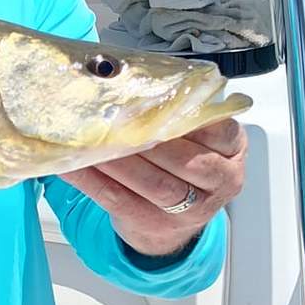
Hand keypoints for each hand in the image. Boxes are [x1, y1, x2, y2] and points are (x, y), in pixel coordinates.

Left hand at [65, 118, 246, 257]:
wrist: (170, 221)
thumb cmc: (179, 164)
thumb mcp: (194, 137)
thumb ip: (178, 114)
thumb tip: (127, 79)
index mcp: (232, 148)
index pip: (217, 129)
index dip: (183, 116)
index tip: (152, 101)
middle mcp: (221, 179)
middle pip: (184, 159)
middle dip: (146, 139)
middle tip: (114, 119)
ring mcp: (193, 208)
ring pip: (155, 184)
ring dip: (120, 162)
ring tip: (92, 141)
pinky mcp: (158, 224)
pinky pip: (121, 200)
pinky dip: (93, 181)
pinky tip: (73, 166)